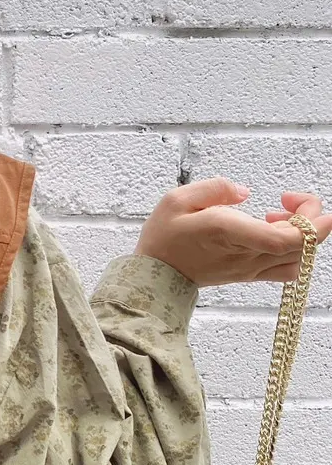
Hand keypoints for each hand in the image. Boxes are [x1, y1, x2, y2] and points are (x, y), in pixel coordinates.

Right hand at [135, 180, 331, 286]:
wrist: (154, 276)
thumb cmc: (163, 238)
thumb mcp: (177, 199)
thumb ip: (215, 188)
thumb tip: (244, 192)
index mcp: (229, 233)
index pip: (286, 239)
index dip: (310, 220)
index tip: (299, 198)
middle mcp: (246, 254)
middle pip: (303, 245)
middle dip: (309, 217)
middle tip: (287, 198)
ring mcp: (250, 268)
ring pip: (299, 257)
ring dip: (302, 235)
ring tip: (280, 216)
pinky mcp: (249, 274)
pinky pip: (287, 269)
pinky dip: (294, 251)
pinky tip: (274, 234)